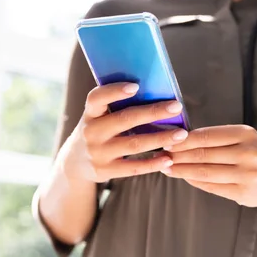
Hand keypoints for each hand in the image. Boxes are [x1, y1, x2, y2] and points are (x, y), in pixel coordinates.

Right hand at [59, 82, 188, 182]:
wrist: (75, 162)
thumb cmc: (98, 130)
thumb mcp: (98, 117)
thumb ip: (117, 106)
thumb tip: (156, 94)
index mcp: (90, 113)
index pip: (97, 98)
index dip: (115, 91)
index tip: (136, 86)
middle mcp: (91, 132)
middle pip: (125, 119)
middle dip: (153, 112)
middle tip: (176, 106)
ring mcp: (98, 153)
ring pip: (134, 144)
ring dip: (160, 139)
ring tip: (181, 134)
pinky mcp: (105, 171)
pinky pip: (133, 167)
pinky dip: (153, 163)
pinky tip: (169, 158)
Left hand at [162, 125, 256, 207]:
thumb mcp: (243, 138)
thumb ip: (217, 138)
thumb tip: (181, 139)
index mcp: (245, 134)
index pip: (206, 135)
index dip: (183, 140)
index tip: (167, 141)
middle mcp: (248, 153)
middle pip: (203, 154)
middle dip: (178, 155)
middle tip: (160, 155)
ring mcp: (246, 175)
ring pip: (204, 172)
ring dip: (181, 170)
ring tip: (166, 167)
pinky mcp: (243, 193)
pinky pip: (211, 186)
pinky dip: (194, 181)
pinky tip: (183, 177)